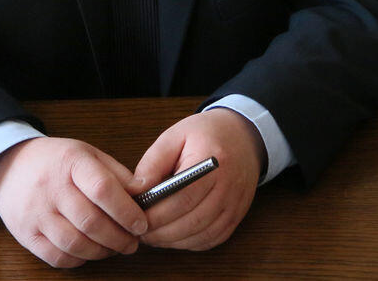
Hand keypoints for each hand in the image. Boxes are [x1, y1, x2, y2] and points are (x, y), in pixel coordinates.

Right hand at [0, 137, 146, 267]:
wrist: (10, 167)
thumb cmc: (57, 161)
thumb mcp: (88, 154)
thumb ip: (117, 174)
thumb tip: (145, 192)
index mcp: (71, 162)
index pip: (103, 189)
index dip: (126, 211)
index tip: (141, 223)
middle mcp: (51, 187)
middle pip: (91, 221)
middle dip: (119, 237)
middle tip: (132, 242)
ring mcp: (36, 212)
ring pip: (74, 243)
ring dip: (101, 251)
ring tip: (114, 248)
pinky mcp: (25, 234)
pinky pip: (56, 256)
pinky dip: (78, 260)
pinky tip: (90, 252)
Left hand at [132, 108, 264, 250]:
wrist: (242, 136)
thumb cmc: (206, 134)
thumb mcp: (175, 136)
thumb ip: (153, 162)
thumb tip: (135, 191)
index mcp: (212, 161)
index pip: (181, 197)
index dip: (156, 214)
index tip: (135, 217)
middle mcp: (228, 186)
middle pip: (191, 221)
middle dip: (160, 232)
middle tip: (138, 231)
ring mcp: (235, 204)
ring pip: (201, 235)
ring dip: (173, 241)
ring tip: (152, 235)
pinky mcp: (237, 216)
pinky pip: (212, 239)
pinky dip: (190, 243)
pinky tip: (174, 237)